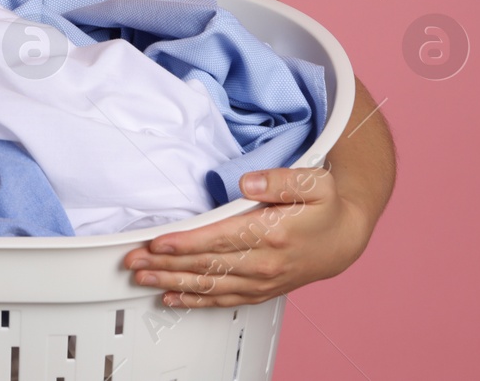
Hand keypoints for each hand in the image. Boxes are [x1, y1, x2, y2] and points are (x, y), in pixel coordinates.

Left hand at [120, 164, 368, 307]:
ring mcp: (261, 281)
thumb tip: (248, 182)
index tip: (158, 243)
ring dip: (172, 283)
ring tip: (142, 278)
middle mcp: (265, 262)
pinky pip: (223, 299)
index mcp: (273, 233)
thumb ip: (279, 179)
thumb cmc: (326, 207)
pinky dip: (195, 300)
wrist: (345, 239)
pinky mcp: (260, 291)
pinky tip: (172, 298)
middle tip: (134, 261)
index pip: (219, 240)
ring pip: (210, 285)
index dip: (185, 243)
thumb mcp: (313, 181)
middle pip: (207, 265)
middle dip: (166, 264)